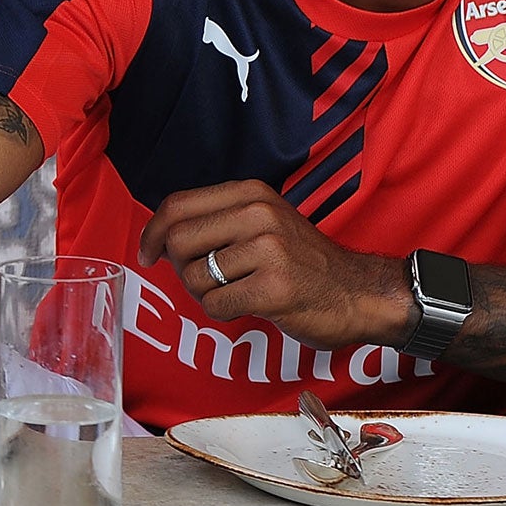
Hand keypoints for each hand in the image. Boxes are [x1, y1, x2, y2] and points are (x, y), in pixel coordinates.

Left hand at [136, 181, 414, 351]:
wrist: (359, 292)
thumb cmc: (303, 262)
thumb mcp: (264, 221)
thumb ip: (217, 220)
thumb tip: (159, 236)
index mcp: (250, 193)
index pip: (177, 205)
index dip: (152, 232)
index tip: (147, 253)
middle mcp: (258, 214)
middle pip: (179, 241)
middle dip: (181, 269)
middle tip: (204, 280)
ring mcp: (268, 250)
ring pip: (195, 277)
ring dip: (205, 294)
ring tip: (236, 292)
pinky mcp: (274, 288)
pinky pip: (216, 305)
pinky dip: (223, 312)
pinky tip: (248, 305)